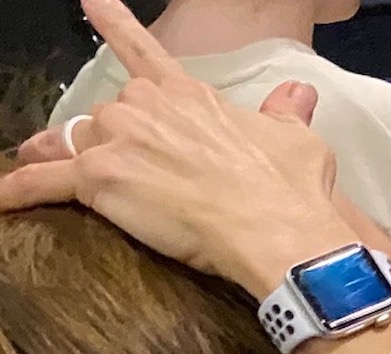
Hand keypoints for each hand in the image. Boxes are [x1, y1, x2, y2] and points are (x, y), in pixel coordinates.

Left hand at [0, 0, 351, 291]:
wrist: (282, 233)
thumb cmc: (292, 190)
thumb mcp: (299, 140)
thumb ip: (285, 113)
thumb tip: (298, 95)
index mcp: (188, 95)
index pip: (140, 48)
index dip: (112, 21)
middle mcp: (145, 106)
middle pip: (106, 114)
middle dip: (111, 139)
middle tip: (127, 171)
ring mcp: (118, 140)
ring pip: (77, 143)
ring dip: (75, 161)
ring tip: (75, 181)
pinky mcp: (100, 179)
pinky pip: (43, 181)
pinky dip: (20, 190)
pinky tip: (2, 199)